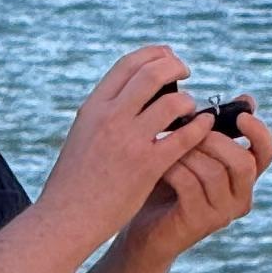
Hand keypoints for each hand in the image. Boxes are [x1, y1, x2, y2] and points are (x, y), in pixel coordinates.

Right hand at [38, 45, 216, 256]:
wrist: (66, 218)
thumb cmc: (74, 181)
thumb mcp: (82, 134)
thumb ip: (105, 113)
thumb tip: (131, 95)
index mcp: (93, 107)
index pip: (128, 64)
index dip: (153, 54)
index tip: (167, 57)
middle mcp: (110, 117)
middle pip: (152, 74)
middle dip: (175, 66)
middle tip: (186, 72)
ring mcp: (129, 141)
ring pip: (173, 102)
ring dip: (189, 101)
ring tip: (191, 107)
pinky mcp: (147, 166)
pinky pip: (183, 137)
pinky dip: (200, 127)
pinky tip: (205, 127)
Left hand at [123, 92, 271, 265]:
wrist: (142, 226)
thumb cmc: (166, 182)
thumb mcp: (193, 151)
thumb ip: (215, 130)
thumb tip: (247, 99)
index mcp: (244, 176)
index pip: (267, 152)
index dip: (259, 132)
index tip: (241, 115)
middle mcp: (240, 197)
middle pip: (243, 162)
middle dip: (214, 140)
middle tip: (187, 128)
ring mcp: (222, 213)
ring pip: (214, 172)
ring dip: (188, 152)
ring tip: (165, 143)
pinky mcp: (199, 223)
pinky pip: (191, 186)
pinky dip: (174, 168)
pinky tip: (159, 163)